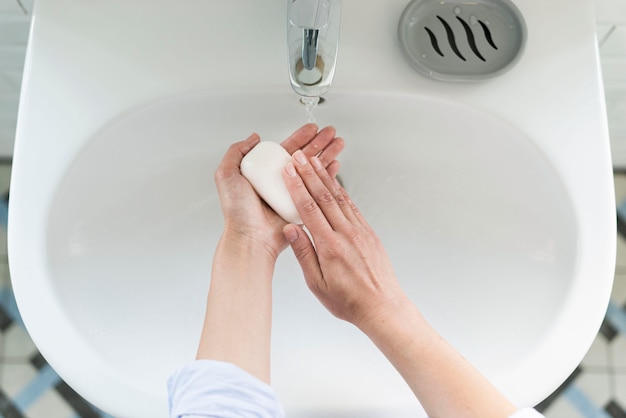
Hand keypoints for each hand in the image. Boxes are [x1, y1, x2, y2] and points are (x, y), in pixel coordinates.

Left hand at [214, 124, 343, 259]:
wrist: (250, 237)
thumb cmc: (237, 211)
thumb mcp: (227, 174)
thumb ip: (236, 152)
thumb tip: (253, 137)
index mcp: (264, 173)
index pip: (286, 150)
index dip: (301, 137)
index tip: (312, 128)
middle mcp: (280, 182)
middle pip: (304, 157)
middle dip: (319, 142)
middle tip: (330, 132)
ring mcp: (292, 195)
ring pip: (314, 170)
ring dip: (327, 155)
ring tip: (338, 143)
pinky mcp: (302, 207)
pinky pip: (318, 189)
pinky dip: (328, 177)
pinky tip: (335, 166)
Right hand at [281, 150, 405, 326]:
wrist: (382, 307)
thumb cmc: (349, 301)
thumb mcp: (317, 284)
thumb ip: (304, 254)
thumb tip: (290, 230)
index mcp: (330, 246)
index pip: (309, 209)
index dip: (297, 187)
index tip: (288, 171)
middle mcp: (347, 234)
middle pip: (324, 196)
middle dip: (309, 173)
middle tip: (298, 157)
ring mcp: (360, 231)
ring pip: (339, 197)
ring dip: (325, 177)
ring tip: (314, 161)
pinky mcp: (369, 232)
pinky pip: (352, 206)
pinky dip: (341, 191)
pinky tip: (333, 183)